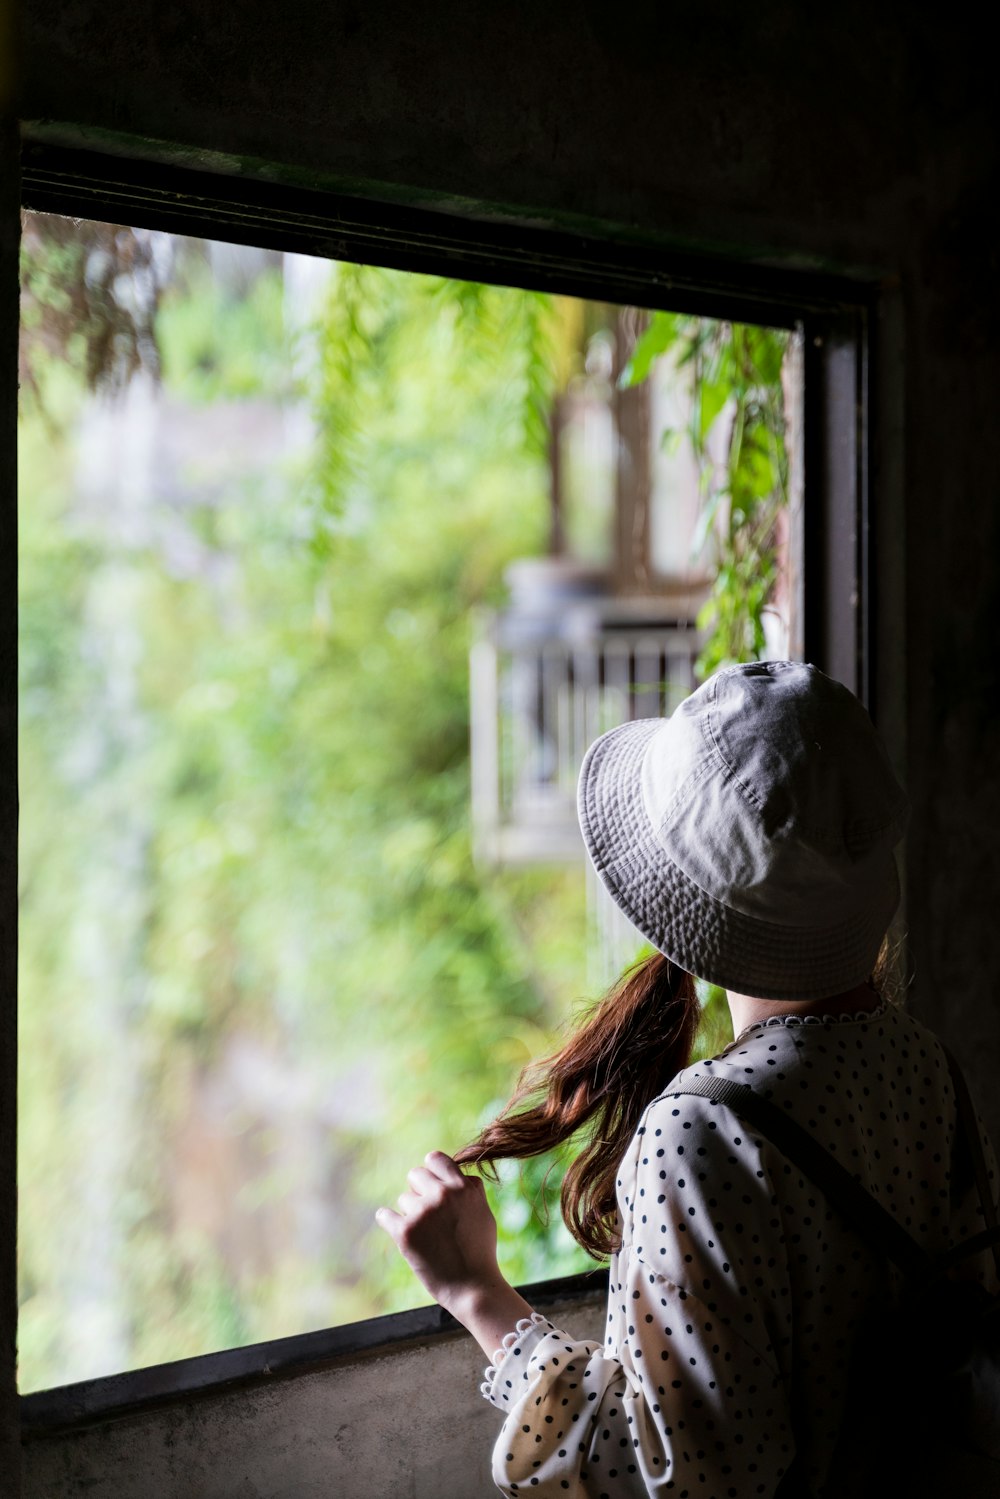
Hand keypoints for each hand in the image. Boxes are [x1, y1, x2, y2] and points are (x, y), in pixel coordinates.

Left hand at [376, 1150, 501, 1314]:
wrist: (472, 1288)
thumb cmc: (480, 1252)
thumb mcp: (483, 1213)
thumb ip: (469, 1190)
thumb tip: (455, 1175)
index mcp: (464, 1187)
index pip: (435, 1158)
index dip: (432, 1172)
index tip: (432, 1187)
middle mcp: (443, 1194)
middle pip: (415, 1175)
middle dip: (419, 1192)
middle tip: (428, 1216)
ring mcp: (423, 1212)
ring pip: (403, 1199)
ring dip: (411, 1214)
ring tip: (428, 1236)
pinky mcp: (405, 1232)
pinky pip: (384, 1215)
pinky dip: (389, 1222)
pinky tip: (397, 1230)